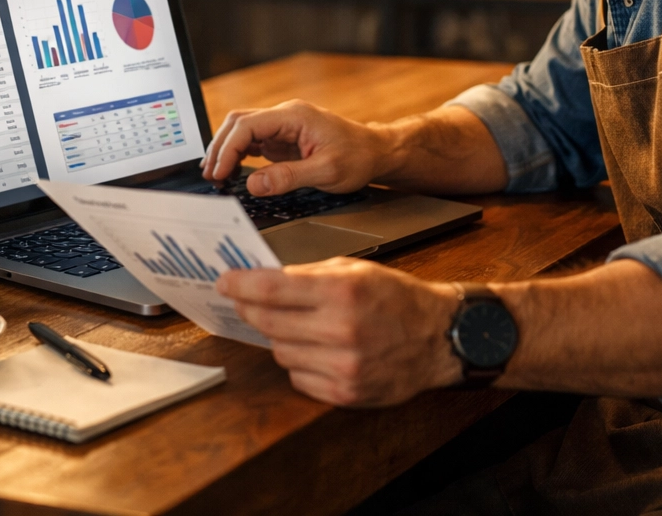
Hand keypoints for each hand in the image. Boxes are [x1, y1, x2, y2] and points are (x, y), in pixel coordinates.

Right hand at [201, 100, 389, 195]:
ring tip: (217, 175)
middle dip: (220, 147)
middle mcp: (285, 116)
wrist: (376, 152)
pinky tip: (232, 171)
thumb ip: (288, 177)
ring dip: (227, 150)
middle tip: (211, 175)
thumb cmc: (358, 157)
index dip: (228, 149)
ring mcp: (283, 126)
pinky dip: (239, 155)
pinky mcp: (283, 138)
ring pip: (243, 130)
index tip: (219, 173)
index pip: (248, 125)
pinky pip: (253, 141)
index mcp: (294, 116)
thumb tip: (253, 184)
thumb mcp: (326, 172)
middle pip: (239, 122)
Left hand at [216, 257, 463, 405]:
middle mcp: (341, 329)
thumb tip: (261, 278)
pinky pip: (298, 377)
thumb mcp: (355, 270)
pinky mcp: (345, 392)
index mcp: (343, 290)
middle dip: (251, 309)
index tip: (224, 282)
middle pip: (269, 322)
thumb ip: (309, 275)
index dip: (241, 285)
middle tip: (244, 300)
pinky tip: (318, 349)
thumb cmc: (395, 297)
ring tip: (300, 325)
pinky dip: (300, 362)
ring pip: (280, 351)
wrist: (437, 338)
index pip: (273, 290)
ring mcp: (343, 365)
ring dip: (280, 336)